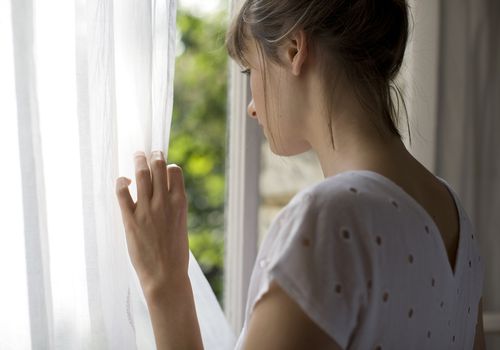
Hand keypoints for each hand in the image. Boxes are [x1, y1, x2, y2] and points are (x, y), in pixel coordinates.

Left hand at [115, 150, 189, 295]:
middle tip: (150, 152)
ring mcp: (146, 209)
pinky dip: (122, 182)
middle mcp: (164, 202)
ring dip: (139, 161)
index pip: (175, 171)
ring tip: (137, 156)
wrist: (165, 275)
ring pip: (141, 174)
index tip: (164, 165)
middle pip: (158, 167)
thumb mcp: (181, 224)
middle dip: (154, 155)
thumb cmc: (175, 252)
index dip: (169, 166)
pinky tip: (124, 181)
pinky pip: (122, 192)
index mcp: (180, 203)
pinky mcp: (130, 219)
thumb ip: (173, 206)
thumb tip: (164, 192)